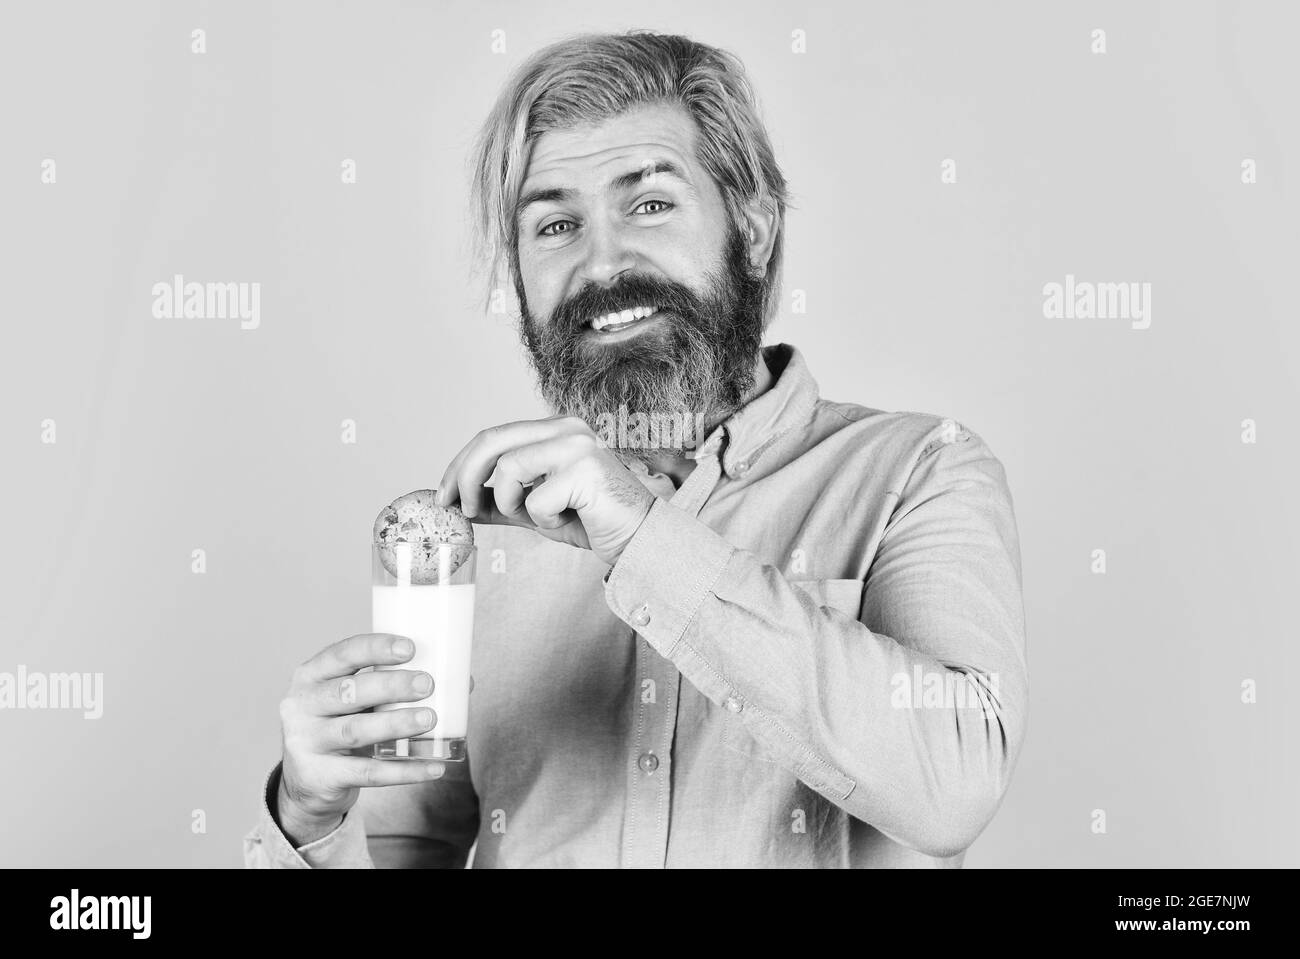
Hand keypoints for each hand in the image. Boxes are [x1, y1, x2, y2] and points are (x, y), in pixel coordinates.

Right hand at [275, 633, 445, 845]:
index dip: (375, 648)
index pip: (341, 654)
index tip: (410, 648)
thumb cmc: (342, 726)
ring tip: (430, 719)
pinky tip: (433, 766)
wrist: (307, 783)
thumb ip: (395, 687)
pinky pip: (367, 774)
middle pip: (348, 691)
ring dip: (396, 723)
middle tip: (428, 684)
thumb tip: (464, 681)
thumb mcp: (355, 702)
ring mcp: (306, 743)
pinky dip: (404, 771)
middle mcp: (301, 706)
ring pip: (355, 730)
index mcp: (311, 676)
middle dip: (391, 685)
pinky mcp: (320, 777)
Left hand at [437, 415, 655, 564]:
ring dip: (509, 503)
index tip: (442, 496)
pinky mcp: (586, 469)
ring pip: (508, 469)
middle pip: (492, 441)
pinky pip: (535, 499)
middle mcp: (566, 428)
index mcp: (554, 429)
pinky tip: (567, 520)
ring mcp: (577, 445)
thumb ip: (499, 500)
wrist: (637, 539)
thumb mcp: (533, 509)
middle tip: (460, 509)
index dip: (460, 465)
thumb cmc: (592, 521)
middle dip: (464, 478)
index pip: (493, 436)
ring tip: (536, 516)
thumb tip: (457, 501)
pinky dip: (542, 520)